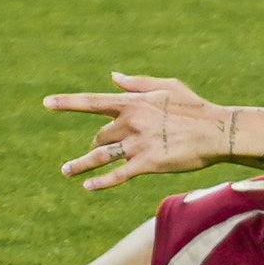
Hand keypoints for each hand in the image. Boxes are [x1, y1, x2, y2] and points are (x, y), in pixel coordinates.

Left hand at [49, 71, 236, 190]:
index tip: (46, 103)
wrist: (216, 131)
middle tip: (96, 150)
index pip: (92, 101)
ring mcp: (137, 144)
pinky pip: (117, 175)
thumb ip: (136, 84)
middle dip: (97, 143)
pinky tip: (88, 186)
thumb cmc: (194, 107)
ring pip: (100, 156)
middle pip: (100, 136)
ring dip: (80, 165)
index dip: (67, 102)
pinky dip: (101, 182)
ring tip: (66, 171)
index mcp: (132, 102)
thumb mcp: (166, 87)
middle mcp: (130, 122)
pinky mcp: (147, 164)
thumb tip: (113, 77)